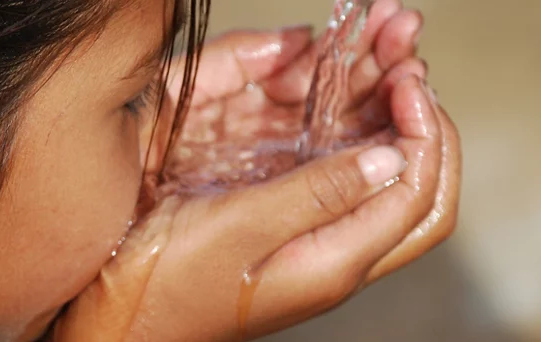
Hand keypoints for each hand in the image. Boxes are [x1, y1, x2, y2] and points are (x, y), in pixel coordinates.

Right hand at [56, 1, 459, 340]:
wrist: (116, 317)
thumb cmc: (164, 284)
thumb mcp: (237, 229)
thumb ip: (315, 194)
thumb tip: (391, 159)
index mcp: (334, 263)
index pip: (417, 194)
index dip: (424, 130)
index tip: (404, 78)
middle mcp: (336, 255)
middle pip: (415, 185)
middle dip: (420, 114)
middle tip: (405, 55)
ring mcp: (315, 240)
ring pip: (379, 172)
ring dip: (386, 110)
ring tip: (381, 47)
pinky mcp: (289, 224)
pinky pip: (338, 169)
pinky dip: (348, 123)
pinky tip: (337, 85)